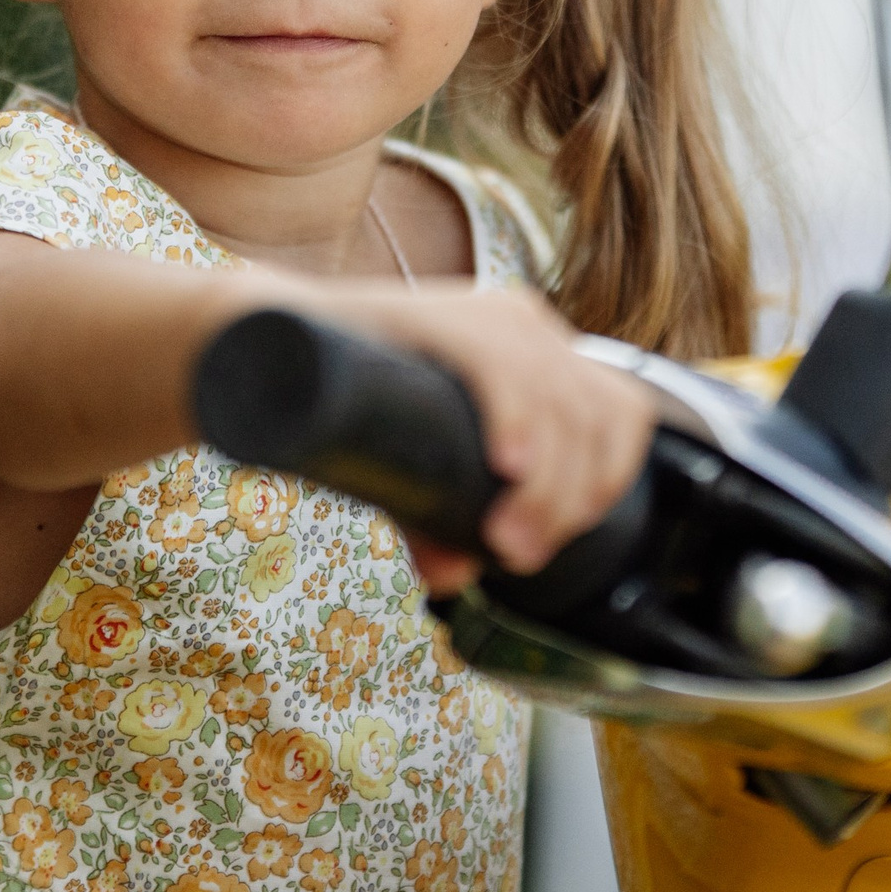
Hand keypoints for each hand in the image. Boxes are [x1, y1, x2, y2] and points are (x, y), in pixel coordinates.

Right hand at [325, 286, 655, 585]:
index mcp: (540, 354)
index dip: (605, 481)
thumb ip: (437, 520)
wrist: (268, 343)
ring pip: (560, 402)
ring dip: (544, 487)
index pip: (622, 414)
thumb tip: (453, 577)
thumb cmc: (354, 403)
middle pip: (597, 417)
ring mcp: (488, 315)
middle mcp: (527, 327)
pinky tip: (506, 467)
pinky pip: (502, 366)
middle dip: (569, 500)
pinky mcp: (441, 314)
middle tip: (517, 554)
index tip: (556, 538)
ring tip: (499, 539)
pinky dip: (516, 422)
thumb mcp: (415, 470)